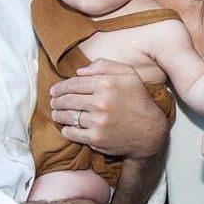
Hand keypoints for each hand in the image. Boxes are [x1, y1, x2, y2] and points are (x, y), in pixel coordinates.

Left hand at [50, 58, 167, 158]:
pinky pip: (72, 133)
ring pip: (67, 116)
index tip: (55, 90)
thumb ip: (105, 65)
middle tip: (53, 102)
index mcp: (107, 83)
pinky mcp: (96, 138)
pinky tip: (67, 127)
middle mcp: (101, 102)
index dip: (60, 87)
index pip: (73, 83)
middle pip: (67, 99)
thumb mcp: (129, 75)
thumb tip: (80, 71)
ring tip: (56, 114)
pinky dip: (67, 130)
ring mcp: (97, 121)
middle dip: (56, 101)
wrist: (150, 132)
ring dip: (58, 115)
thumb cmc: (139, 100)